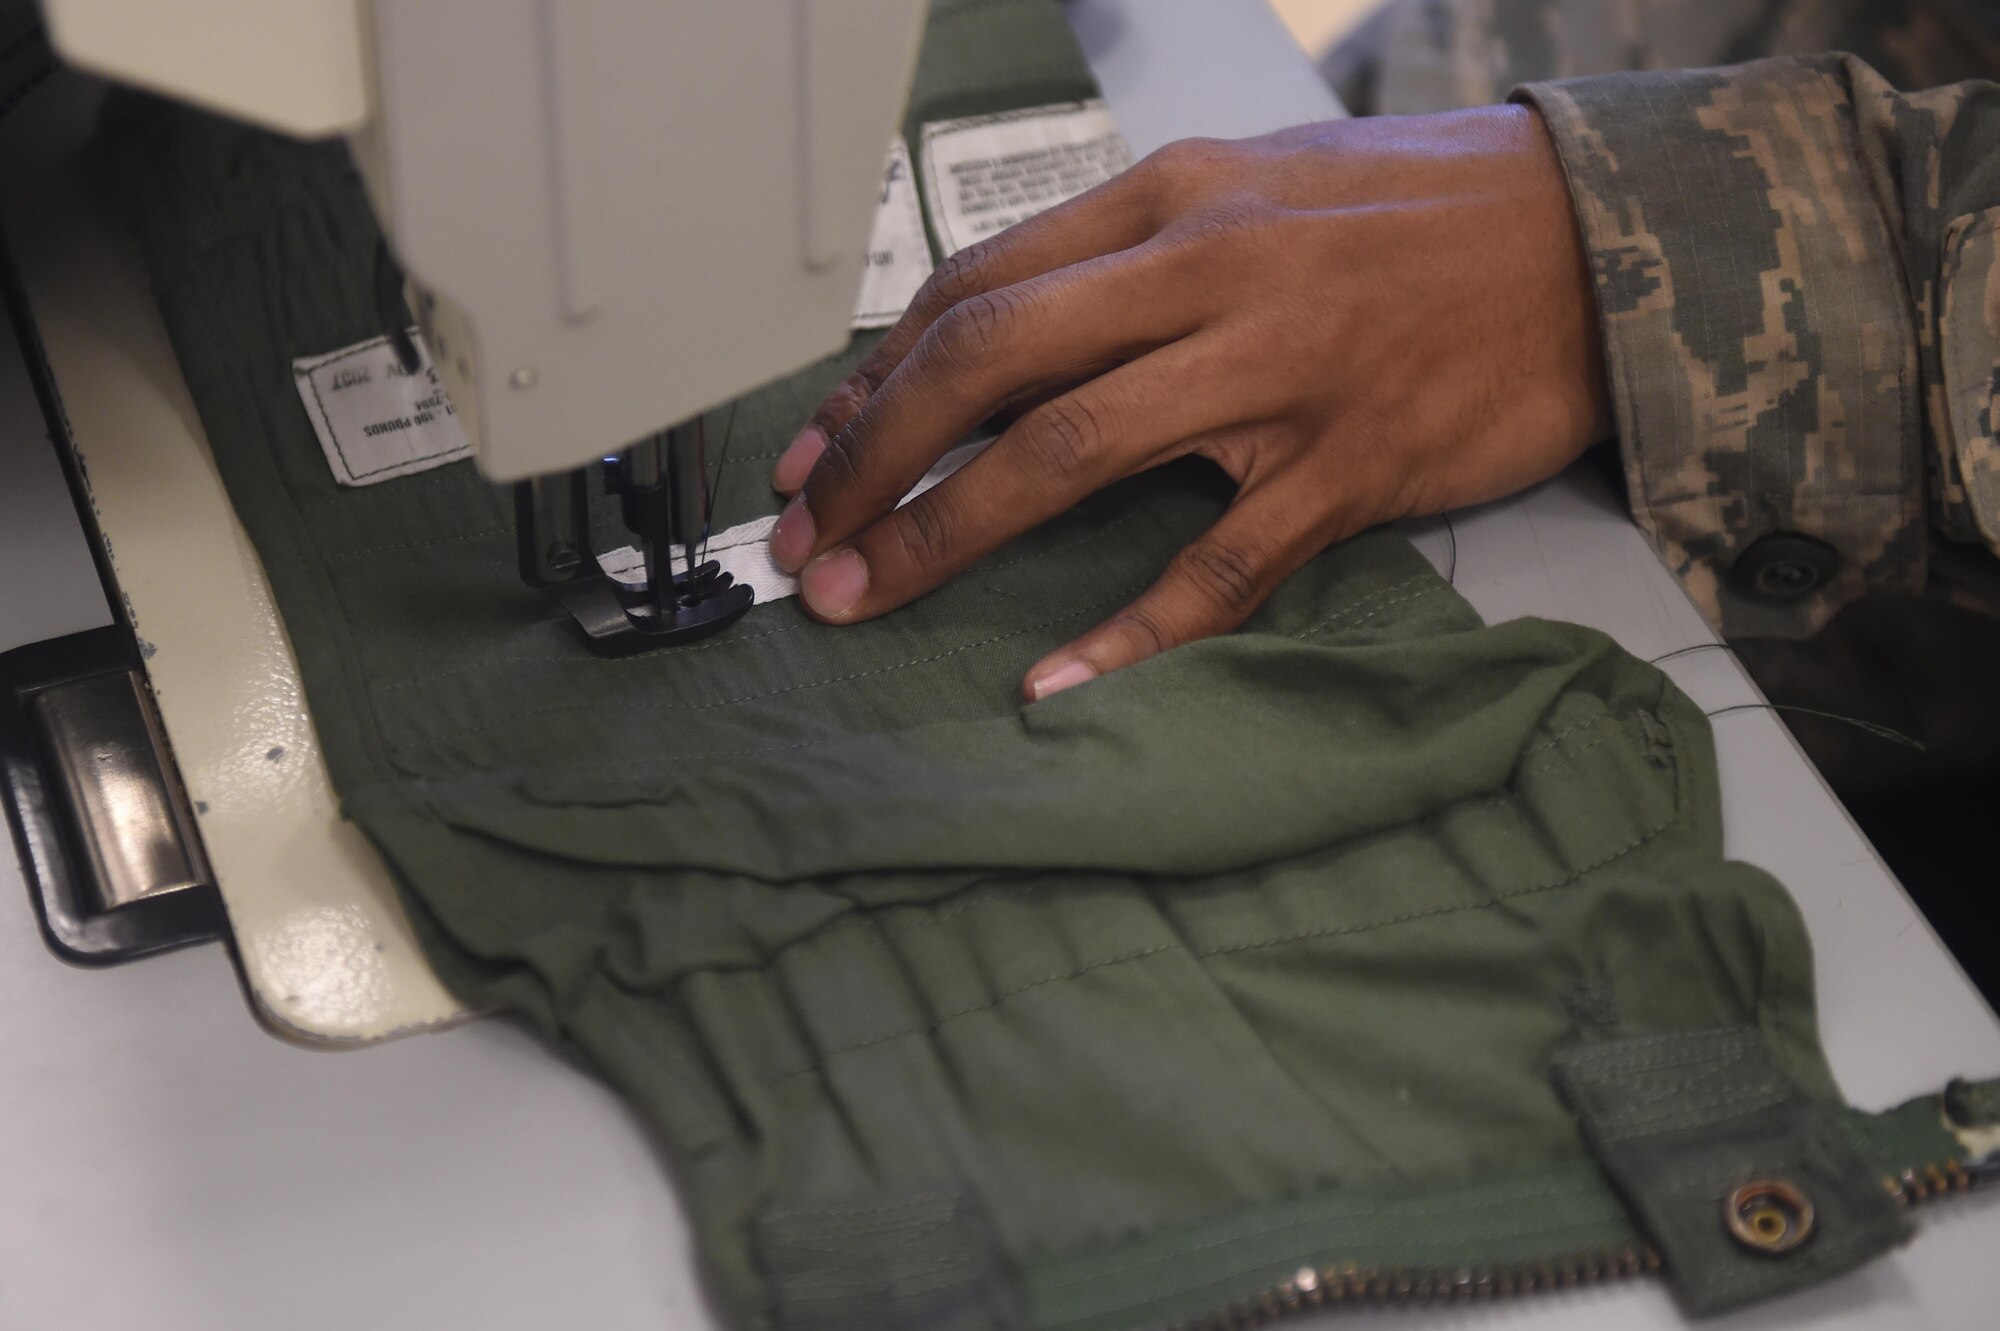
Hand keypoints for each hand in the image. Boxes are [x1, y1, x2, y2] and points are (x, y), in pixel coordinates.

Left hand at [767, 104, 1609, 700]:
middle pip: (991, 363)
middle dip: (871, 459)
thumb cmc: (1412, 214)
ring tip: (861, 597)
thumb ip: (1130, 252)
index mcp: (1172, 198)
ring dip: (946, 535)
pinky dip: (1129, 631)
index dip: (874, 381)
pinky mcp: (1349, 467)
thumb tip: (1000, 330)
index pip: (976, 289)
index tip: (813, 454)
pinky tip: (1053, 682)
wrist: (1590, 241)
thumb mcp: (1253, 185)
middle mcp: (1208, 271)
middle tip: (803, 540)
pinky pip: (1220, 564)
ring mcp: (1280, 372)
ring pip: (1072, 454)